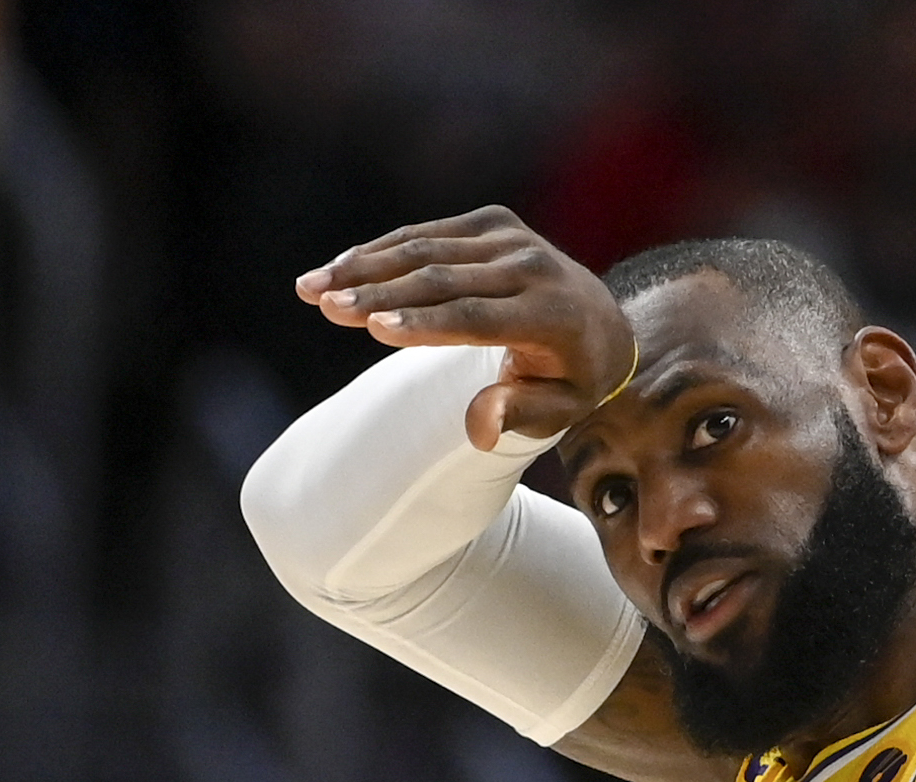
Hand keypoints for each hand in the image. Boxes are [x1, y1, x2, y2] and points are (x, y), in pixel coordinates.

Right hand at [296, 208, 636, 450]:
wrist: (603, 323)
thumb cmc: (570, 381)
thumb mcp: (559, 411)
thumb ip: (519, 415)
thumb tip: (480, 425)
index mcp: (550, 314)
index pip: (476, 317)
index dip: (423, 324)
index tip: (372, 329)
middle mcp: (532, 264)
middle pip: (443, 278)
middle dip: (378, 292)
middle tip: (325, 304)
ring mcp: (510, 236)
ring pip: (427, 249)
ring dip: (364, 267)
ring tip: (311, 287)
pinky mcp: (492, 222)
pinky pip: (428, 233)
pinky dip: (381, 251)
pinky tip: (339, 268)